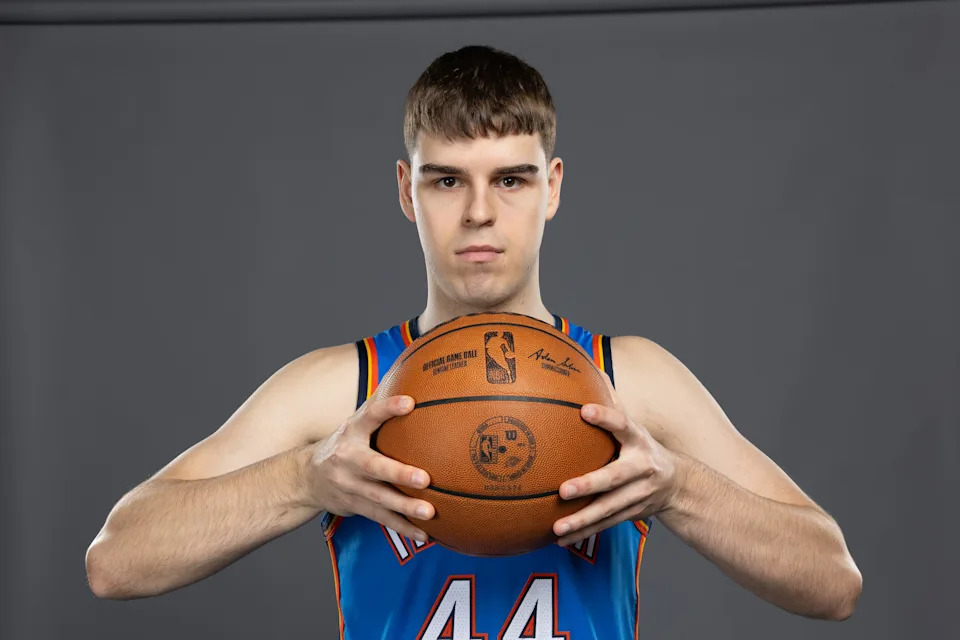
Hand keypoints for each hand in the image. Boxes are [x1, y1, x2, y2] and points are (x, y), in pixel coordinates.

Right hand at [303, 393, 433, 542]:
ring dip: (405, 507)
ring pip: (379, 498)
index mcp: (351, 432)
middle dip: (398, 473)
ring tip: (430, 511)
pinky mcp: (355, 506)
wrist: (305, 479)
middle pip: (373, 467)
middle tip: (424, 477)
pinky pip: (381, 518)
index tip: (410, 402)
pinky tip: (425, 534)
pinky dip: (403, 527)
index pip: (369, 415)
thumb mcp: (355, 421)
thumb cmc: (345, 443)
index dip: (388, 408)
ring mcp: (350, 486)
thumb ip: (381, 404)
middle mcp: (348, 459)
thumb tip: (413, 372)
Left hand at [553, 370, 682, 546]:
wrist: (679, 486)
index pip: (623, 425)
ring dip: (582, 520)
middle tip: (563, 489)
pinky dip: (584, 532)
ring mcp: (638, 495)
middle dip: (589, 484)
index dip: (606, 417)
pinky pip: (605, 525)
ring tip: (557, 526)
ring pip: (608, 509)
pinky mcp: (631, 514)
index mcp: (639, 440)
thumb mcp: (634, 425)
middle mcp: (641, 469)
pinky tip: (560, 538)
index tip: (584, 410)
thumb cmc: (642, 447)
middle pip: (614, 478)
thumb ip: (612, 401)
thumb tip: (587, 368)